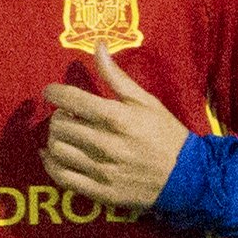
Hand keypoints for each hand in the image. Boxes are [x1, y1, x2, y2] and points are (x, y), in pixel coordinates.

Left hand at [39, 48, 188, 210]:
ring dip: (55, 139)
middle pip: (59, 124)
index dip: (53, 92)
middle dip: (58, 116)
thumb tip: (98, 46)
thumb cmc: (165, 134)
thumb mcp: (145, 100)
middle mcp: (105, 144)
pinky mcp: (100, 191)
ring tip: (65, 135)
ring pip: (57, 150)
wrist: (187, 176)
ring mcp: (101, 170)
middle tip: (67, 115)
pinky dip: (51, 164)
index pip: (69, 99)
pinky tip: (54, 157)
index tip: (51, 92)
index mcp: (116, 117)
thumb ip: (116, 76)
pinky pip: (62, 177)